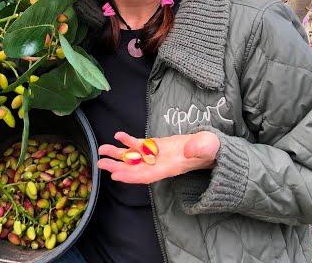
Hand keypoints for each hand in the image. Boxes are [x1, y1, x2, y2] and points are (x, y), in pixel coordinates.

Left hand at [97, 131, 219, 183]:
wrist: (212, 147)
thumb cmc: (211, 150)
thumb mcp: (209, 148)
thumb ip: (200, 148)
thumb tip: (189, 149)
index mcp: (171, 167)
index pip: (147, 175)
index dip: (131, 176)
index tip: (115, 175)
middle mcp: (161, 163)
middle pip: (135, 168)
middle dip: (117, 167)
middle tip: (100, 164)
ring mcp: (158, 155)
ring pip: (134, 156)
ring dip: (118, 154)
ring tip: (101, 150)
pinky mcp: (158, 146)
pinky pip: (141, 145)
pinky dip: (129, 141)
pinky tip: (118, 135)